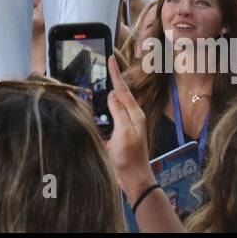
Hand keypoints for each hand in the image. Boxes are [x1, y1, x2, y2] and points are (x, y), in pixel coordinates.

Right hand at [104, 54, 153, 196]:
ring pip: (116, 103)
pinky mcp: (119, 134)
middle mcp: (131, 117)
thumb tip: (113, 94)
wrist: (134, 179)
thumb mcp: (124, 131)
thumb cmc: (130, 157)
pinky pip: (112, 115)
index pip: (123, 89)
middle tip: (107, 62)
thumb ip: (119, 111)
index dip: (115, 73)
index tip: (110, 57)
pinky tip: (101, 105)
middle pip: (121, 93)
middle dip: (114, 78)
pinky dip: (106, 107)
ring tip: (104, 78)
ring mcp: (126, 126)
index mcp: (135, 114)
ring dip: (110, 91)